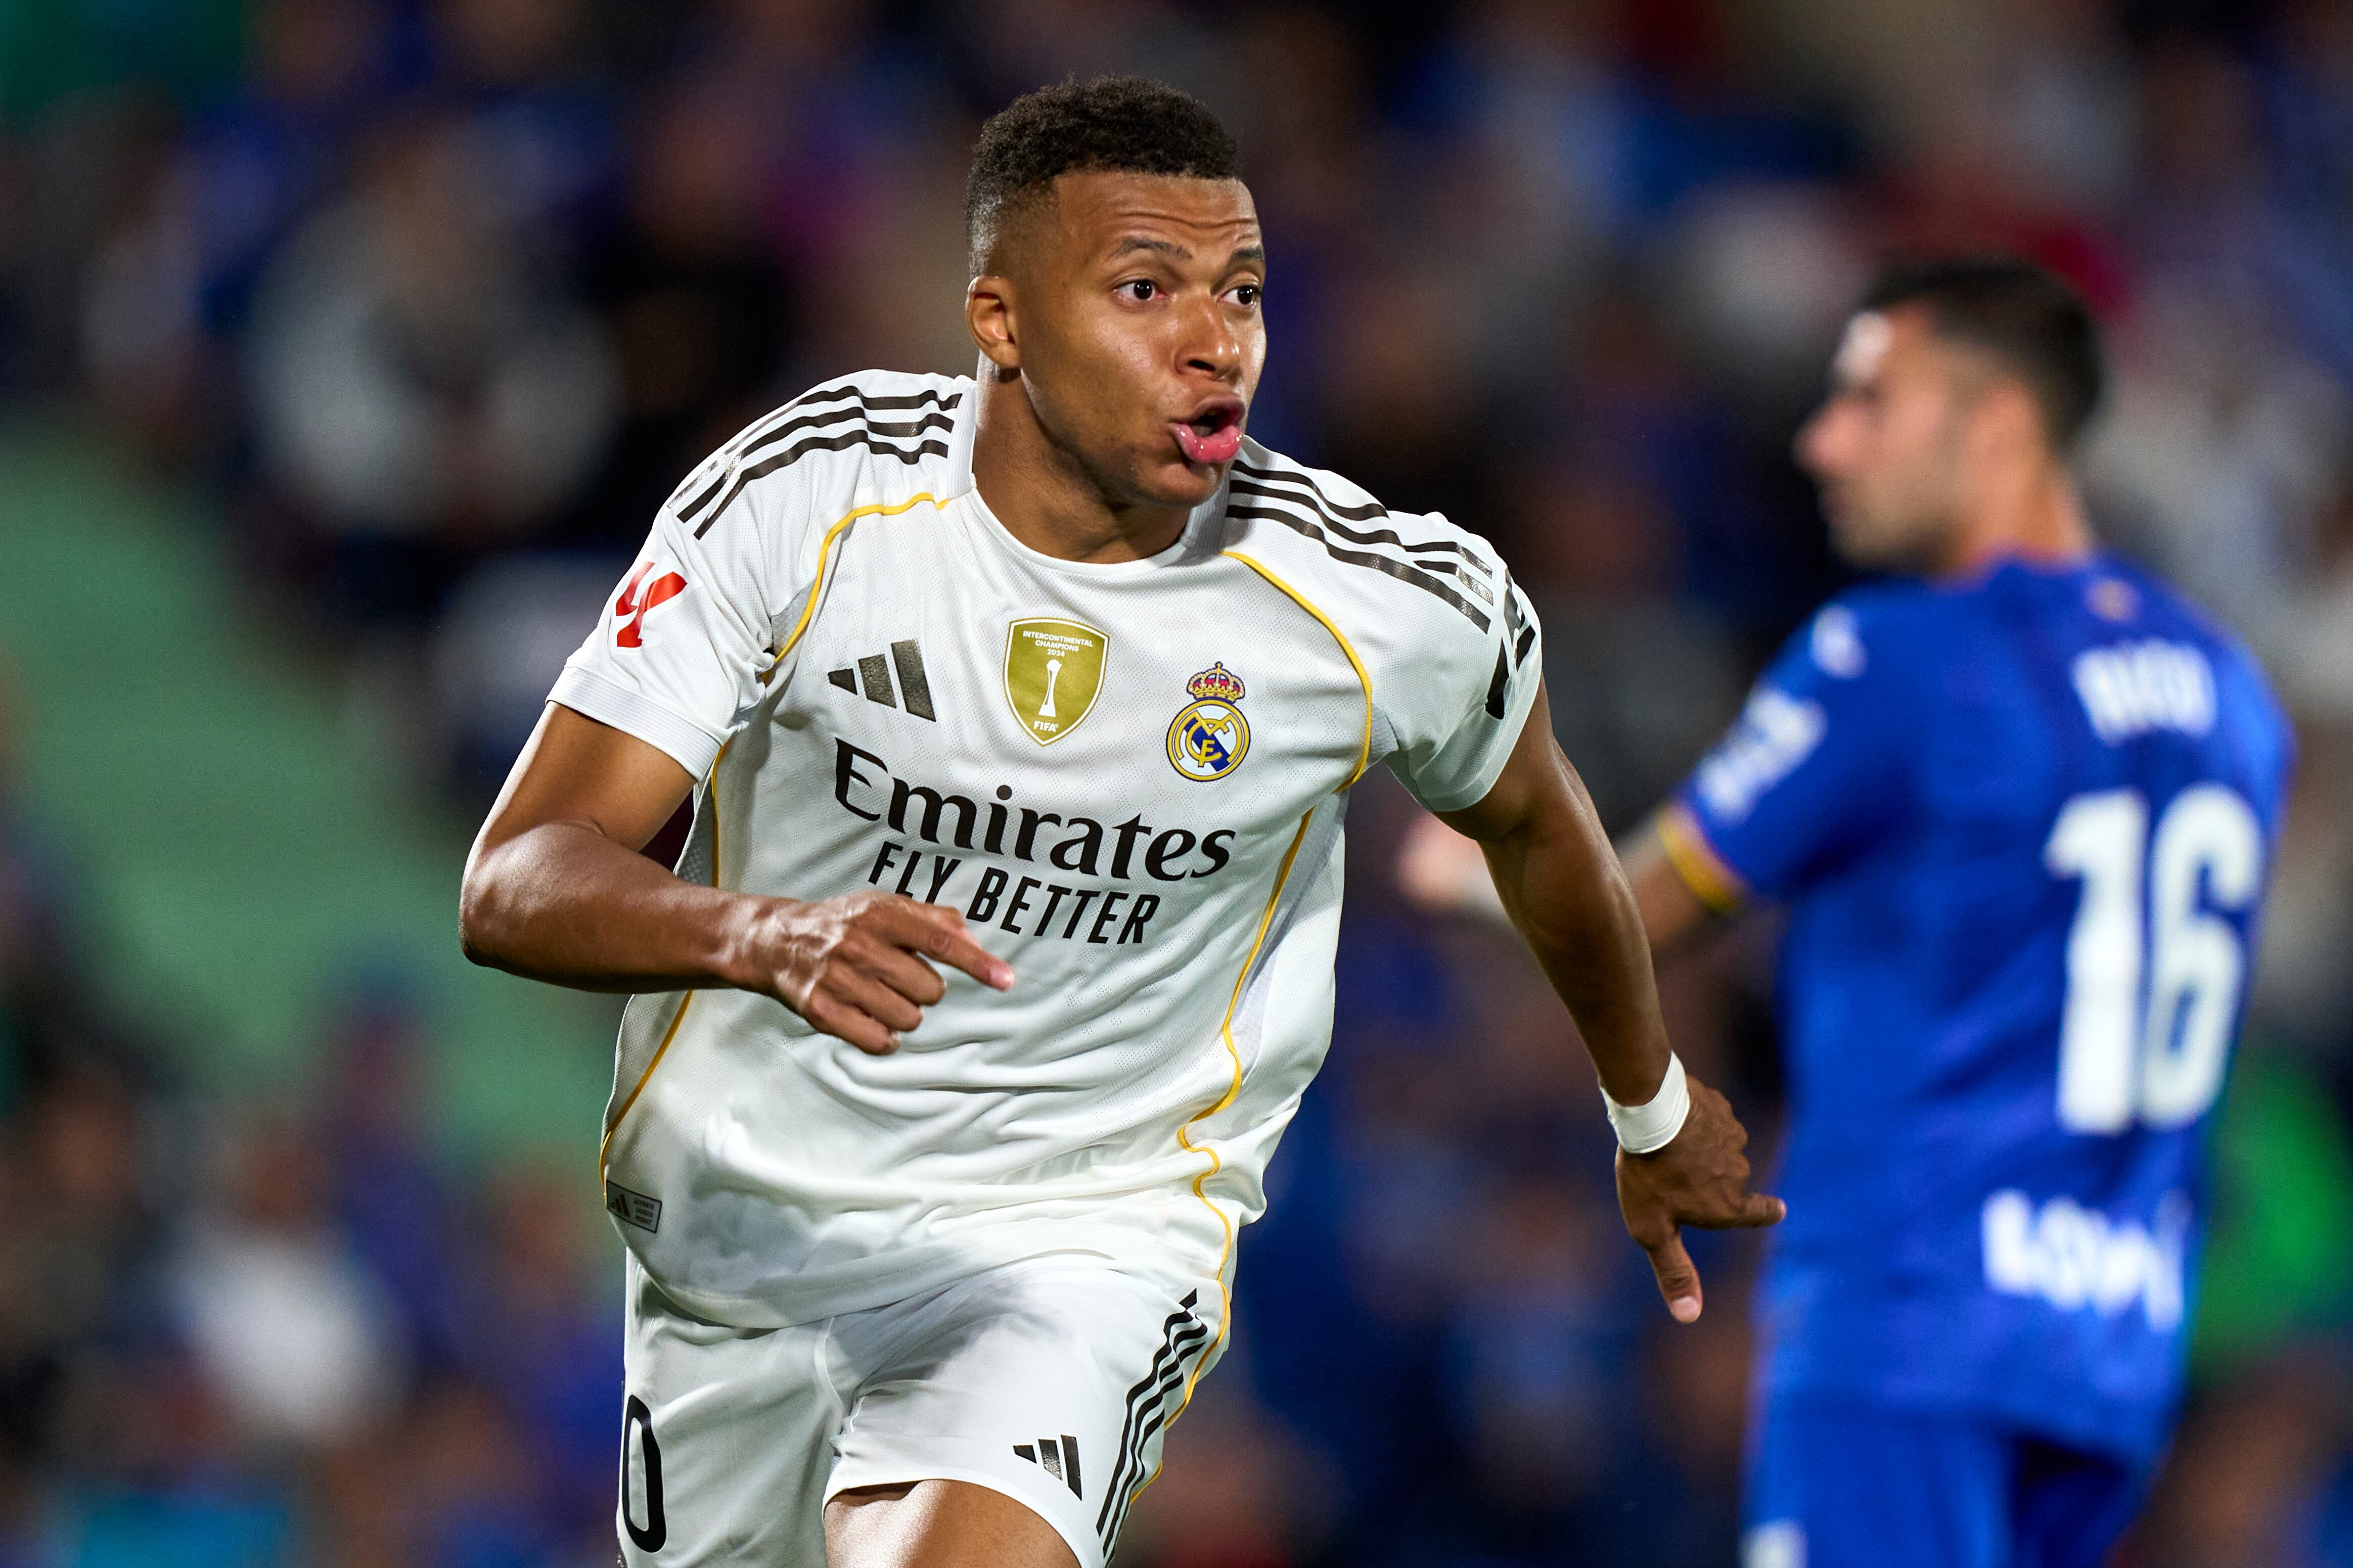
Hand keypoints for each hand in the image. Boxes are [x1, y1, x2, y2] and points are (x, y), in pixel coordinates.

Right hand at [735, 892, 1013, 1054]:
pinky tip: (873, 1020)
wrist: (777, 940)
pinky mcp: (821, 1011)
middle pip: (930, 989)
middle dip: (926, 989)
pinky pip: (878, 1041)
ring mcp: (839, 980)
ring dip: (905, 1014)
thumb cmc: (845, 923)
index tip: (1007, 980)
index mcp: (881, 916)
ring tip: (882, 996)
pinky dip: (884, 1038)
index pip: (940, 941)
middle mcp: (860, 946)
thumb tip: (975, 940)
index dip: (978, 963)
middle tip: (901, 978)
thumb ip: (933, 920)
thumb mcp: (886, 907)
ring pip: (908, 1019)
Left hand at [1614, 1071, 1783, 1323]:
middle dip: (1702, 1177)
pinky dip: (1694, 1121)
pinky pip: (1709, 1118)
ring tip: (1667, 1144)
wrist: (1650, 1111)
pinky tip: (1674, 1118)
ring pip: (1715, 1147)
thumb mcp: (1653, 1232)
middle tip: (1669, 1173)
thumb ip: (1674, 1272)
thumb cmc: (1650, 1175)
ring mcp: (1732, 1138)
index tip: (1776, 1209)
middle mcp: (1738, 1173)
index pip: (1758, 1213)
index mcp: (1727, 1206)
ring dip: (1696, 1147)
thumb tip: (1690, 1317)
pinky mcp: (1720, 1109)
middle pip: (1724, 1180)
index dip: (1765, 1212)